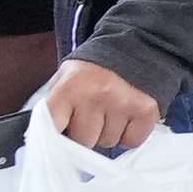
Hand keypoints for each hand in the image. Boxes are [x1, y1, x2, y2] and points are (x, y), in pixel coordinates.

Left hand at [38, 58, 160, 151]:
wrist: (134, 49)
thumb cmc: (95, 70)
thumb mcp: (65, 78)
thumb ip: (55, 106)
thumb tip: (46, 134)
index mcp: (70, 88)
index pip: (53, 128)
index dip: (58, 135)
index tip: (62, 135)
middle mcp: (97, 96)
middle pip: (84, 140)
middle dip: (86, 133)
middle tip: (91, 117)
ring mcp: (123, 104)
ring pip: (108, 143)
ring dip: (108, 134)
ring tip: (110, 114)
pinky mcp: (146, 111)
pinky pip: (132, 141)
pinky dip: (128, 135)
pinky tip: (126, 119)